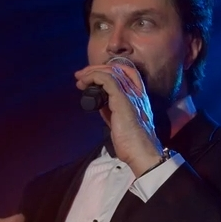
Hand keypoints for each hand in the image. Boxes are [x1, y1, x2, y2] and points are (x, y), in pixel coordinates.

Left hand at [74, 57, 163, 173]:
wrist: (140, 152)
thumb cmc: (131, 142)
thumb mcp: (119, 122)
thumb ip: (110, 110)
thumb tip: (98, 102)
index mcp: (138, 97)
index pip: (127, 73)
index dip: (109, 70)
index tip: (92, 76)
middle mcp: (137, 92)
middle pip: (117, 70)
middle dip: (96, 69)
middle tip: (81, 75)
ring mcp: (131, 95)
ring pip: (111, 72)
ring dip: (92, 73)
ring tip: (80, 79)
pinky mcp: (122, 100)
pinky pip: (107, 80)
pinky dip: (93, 78)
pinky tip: (84, 84)